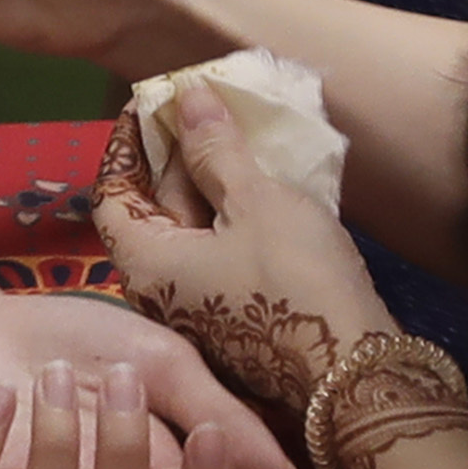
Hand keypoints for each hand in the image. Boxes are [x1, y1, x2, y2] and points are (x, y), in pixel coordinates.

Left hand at [97, 77, 403, 456]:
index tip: (156, 105)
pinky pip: (219, 252)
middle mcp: (159, 291)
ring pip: (190, 232)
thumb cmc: (295, 281)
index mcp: (146, 263)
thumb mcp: (254, 202)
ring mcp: (198, 308)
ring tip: (235, 134)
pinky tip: (260, 183)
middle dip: (173, 157)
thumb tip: (188, 97)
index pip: (113, 193)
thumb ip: (216, 150)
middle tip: (202, 109)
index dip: (128, 145)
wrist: (354, 370)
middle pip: (151, 211)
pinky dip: (231, 214)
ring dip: (208, 183)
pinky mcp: (236, 316)